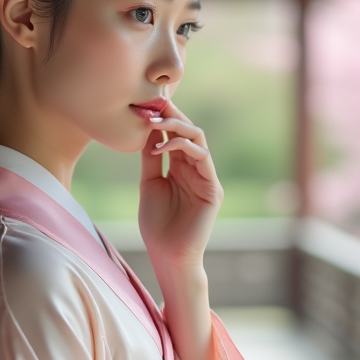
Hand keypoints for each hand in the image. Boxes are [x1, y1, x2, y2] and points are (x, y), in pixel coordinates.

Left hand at [138, 100, 223, 272]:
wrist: (168, 256)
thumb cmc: (157, 225)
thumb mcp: (149, 183)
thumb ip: (151, 158)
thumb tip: (146, 129)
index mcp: (179, 167)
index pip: (174, 135)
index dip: (164, 118)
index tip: (146, 103)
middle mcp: (195, 168)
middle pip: (188, 131)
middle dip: (171, 115)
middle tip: (153, 102)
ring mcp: (206, 176)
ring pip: (198, 139)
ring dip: (176, 126)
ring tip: (154, 122)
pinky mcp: (213, 187)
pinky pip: (202, 157)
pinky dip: (183, 146)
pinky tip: (163, 145)